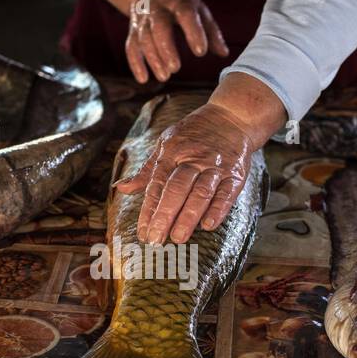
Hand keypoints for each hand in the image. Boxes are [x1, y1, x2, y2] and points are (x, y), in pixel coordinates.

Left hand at [115, 101, 255, 244]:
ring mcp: (215, 167)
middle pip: (177, 189)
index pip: (157, 185)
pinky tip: (208, 225)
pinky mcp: (235, 174)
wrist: (230, 118)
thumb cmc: (193, 135)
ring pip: (201, 192)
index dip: (149, 210)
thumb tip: (121, 188)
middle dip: (165, 216)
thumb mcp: (166, 144)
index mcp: (172, 153)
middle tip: (156, 239)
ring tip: (178, 238)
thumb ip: (146, 171)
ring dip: (189, 216)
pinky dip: (218, 209)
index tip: (143, 232)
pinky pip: (227, 192)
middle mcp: (193, 159)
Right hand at [126, 0, 228, 83]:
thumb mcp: (199, 10)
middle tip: (176, 68)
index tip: (200, 52)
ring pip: (144, 39)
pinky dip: (136, 63)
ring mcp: (143, 20)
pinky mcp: (133, 31)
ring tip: (165, 77)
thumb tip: (224, 53)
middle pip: (159, 27)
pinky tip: (144, 79)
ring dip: (153, 59)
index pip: (185, 14)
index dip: (193, 32)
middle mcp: (158, 9)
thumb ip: (211, 32)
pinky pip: (131, 47)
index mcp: (179, 2)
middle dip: (166, 48)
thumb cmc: (179, 3)